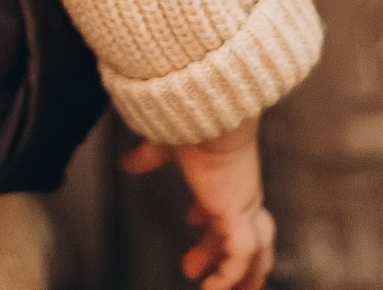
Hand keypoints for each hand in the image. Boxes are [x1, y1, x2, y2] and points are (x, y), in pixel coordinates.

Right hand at [121, 118, 274, 289]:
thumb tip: (127, 162)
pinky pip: (240, 256)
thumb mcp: (166, 144)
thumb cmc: (192, 120)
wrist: (209, 110)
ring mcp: (242, 205)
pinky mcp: (239, 214)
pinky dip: (228, 276)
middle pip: (243, 232)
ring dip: (245, 277)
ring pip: (256, 251)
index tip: (192, 221)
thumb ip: (148, 156)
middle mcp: (238, 191)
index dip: (209, 215)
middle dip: (221, 256)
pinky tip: (210, 289)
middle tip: (197, 271)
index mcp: (225, 175)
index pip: (223, 200)